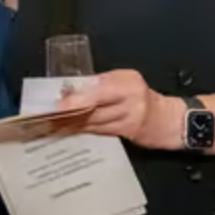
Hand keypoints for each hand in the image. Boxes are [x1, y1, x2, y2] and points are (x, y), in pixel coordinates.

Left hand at [58, 70, 182, 150]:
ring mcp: (129, 120)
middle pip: (94, 109)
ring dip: (72, 124)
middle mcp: (131, 101)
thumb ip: (101, 83)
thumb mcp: (125, 80)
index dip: (77, 100)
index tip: (58, 105)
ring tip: (52, 124)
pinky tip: (68, 130)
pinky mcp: (126, 134)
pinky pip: (99, 132)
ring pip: (94, 123)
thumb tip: (70, 89)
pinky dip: (83, 130)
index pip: (99, 91)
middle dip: (69, 114)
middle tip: (47, 117)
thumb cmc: (140, 95)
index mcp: (127, 82)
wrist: (167, 119)